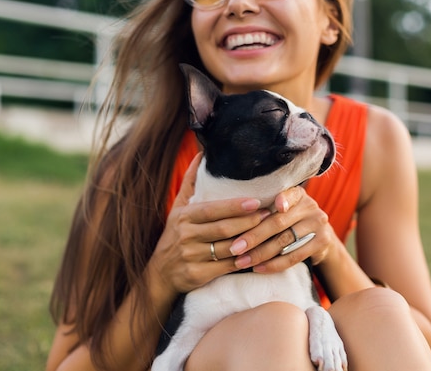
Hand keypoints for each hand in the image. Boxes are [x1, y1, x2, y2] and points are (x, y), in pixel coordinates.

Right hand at [149, 153, 268, 296]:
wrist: (160, 274)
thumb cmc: (175, 236)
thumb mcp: (178, 209)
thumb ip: (191, 182)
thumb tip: (202, 154)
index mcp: (183, 217)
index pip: (212, 209)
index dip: (235, 206)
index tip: (256, 201)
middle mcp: (186, 236)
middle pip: (223, 228)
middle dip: (249, 222)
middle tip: (270, 215)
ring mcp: (191, 257)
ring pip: (228, 248)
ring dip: (250, 241)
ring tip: (268, 232)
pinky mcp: (197, 275)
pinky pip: (227, 267)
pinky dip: (244, 260)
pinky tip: (258, 253)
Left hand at [229, 186, 336, 272]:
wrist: (318, 237)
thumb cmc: (288, 221)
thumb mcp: (280, 209)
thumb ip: (264, 208)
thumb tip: (231, 214)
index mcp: (297, 194)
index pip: (287, 195)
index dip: (280, 200)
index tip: (263, 207)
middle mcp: (310, 206)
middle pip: (278, 222)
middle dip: (254, 236)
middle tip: (234, 248)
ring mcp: (318, 224)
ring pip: (284, 241)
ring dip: (260, 254)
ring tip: (241, 261)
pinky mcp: (322, 242)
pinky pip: (294, 256)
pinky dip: (274, 264)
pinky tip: (258, 268)